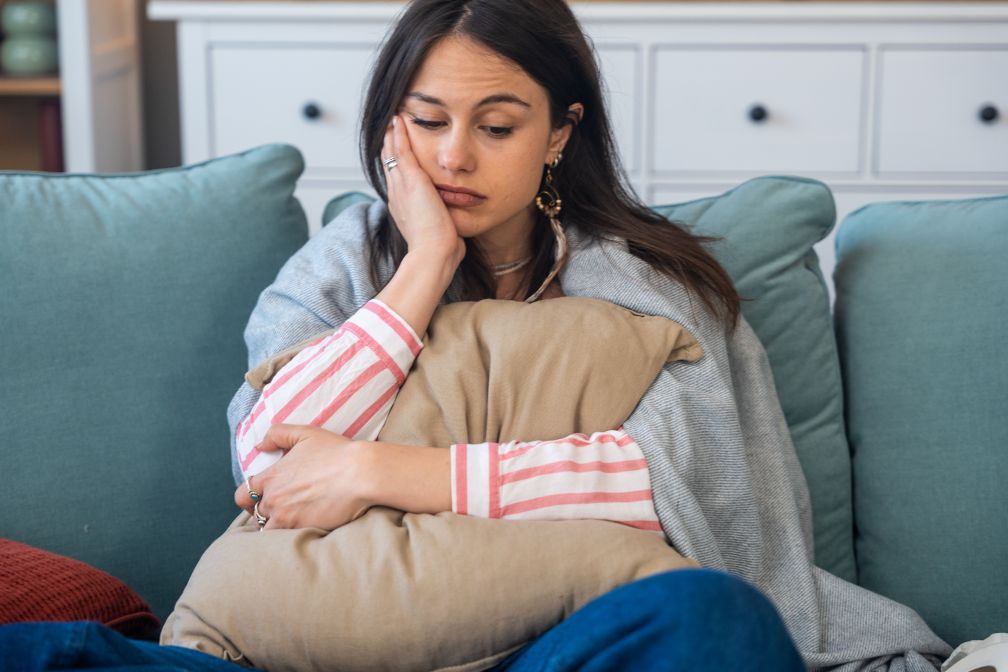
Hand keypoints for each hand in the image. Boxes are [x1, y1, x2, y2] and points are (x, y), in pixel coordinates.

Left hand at [234, 424, 374, 530]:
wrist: (360, 474)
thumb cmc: (336, 452)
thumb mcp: (305, 433)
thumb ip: (277, 434)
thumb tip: (260, 445)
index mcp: (271, 477)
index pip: (243, 494)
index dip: (249, 496)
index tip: (261, 496)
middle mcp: (273, 500)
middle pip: (254, 514)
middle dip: (264, 512)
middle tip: (279, 509)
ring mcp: (287, 518)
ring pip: (268, 530)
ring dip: (275, 526)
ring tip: (290, 521)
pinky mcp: (303, 530)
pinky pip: (285, 540)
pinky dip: (289, 536)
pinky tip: (301, 527)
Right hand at [382, 114, 464, 265]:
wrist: (433, 254)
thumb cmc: (440, 250)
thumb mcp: (439, 232)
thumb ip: (443, 224)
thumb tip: (454, 230)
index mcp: (402, 206)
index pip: (396, 179)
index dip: (395, 163)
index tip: (397, 151)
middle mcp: (397, 194)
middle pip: (389, 163)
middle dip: (390, 144)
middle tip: (392, 126)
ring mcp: (401, 186)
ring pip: (392, 153)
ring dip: (393, 134)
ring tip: (394, 118)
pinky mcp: (410, 179)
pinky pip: (401, 150)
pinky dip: (400, 133)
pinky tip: (400, 119)